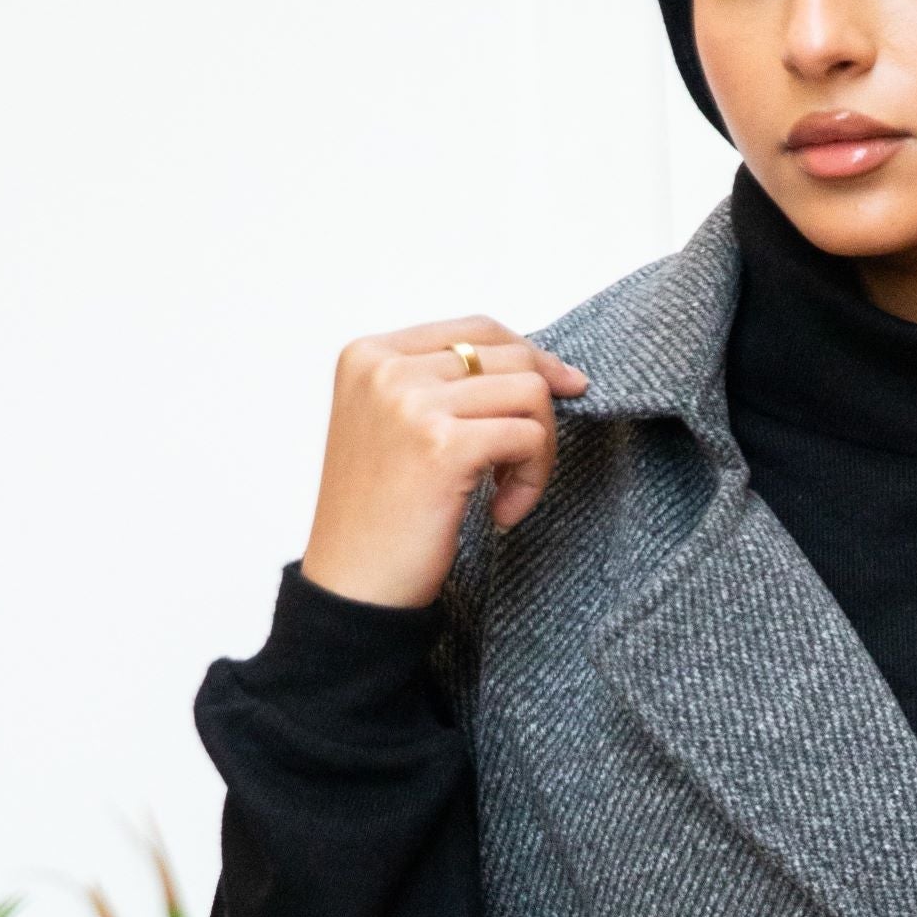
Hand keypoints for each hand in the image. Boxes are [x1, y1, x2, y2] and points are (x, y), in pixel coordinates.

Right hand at [301, 316, 588, 608]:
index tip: (564, 389)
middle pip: (511, 358)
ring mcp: (412, 404)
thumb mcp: (394, 428)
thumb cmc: (378, 518)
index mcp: (369, 355)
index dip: (530, 357)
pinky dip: (532, 480)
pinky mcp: (443, 446)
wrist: (352, 586)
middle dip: (539, 411)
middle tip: (526, 465)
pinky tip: (501, 513)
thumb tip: (539, 366)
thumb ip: (443, 387)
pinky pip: (530, 438)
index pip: (477, 330)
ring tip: (508, 493)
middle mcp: (386, 369)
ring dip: (539, 451)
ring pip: (530, 394)